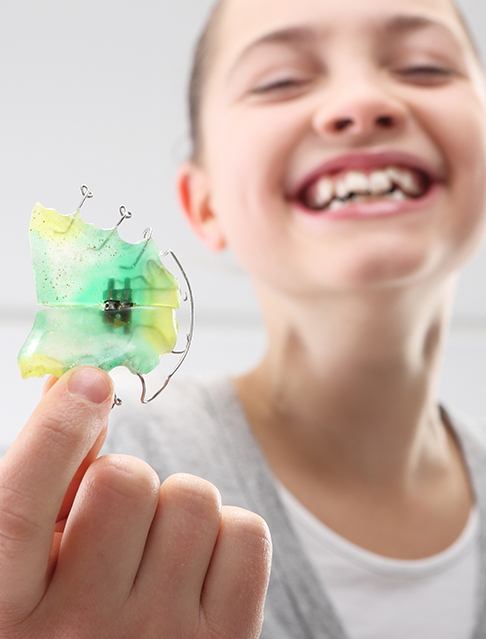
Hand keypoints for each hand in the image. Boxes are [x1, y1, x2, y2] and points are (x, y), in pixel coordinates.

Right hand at [0, 367, 271, 637]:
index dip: (57, 428)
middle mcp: (79, 631)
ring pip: (193, 499)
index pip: (20, 506)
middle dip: (126, 479)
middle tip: (119, 518)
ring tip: (157, 550)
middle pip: (126, 482)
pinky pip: (247, 534)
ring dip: (178, 508)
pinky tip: (200, 567)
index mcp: (9, 609)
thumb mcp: (34, 559)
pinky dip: (228, 535)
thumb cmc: (69, 614)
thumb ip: (47, 478)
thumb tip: (76, 382)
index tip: (89, 381)